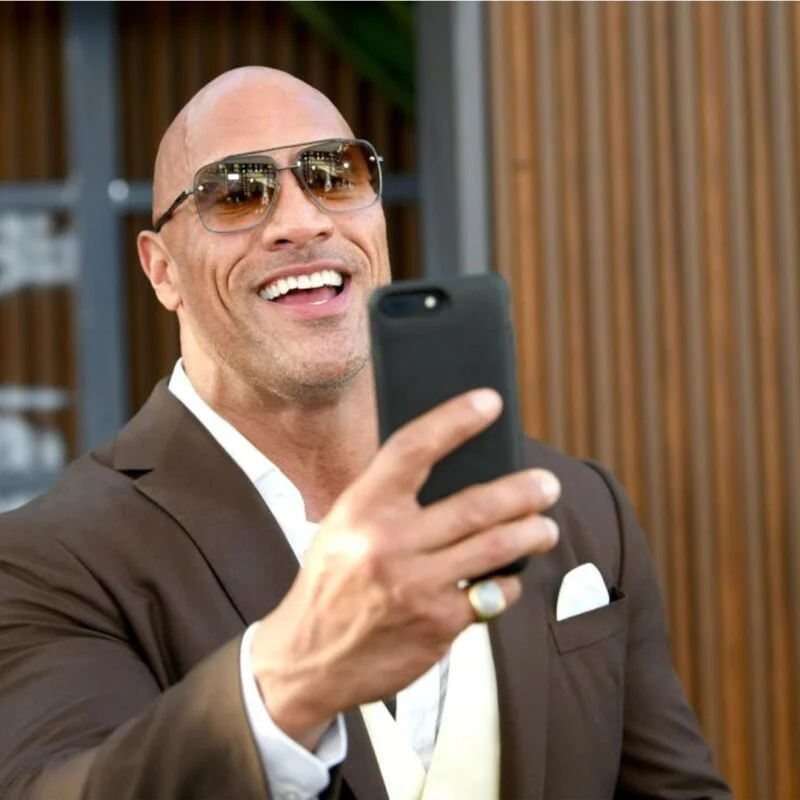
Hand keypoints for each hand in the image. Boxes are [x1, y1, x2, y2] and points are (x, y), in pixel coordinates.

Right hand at [250, 388, 560, 747]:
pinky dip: (507, 583)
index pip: (414, 448)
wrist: (308, 658)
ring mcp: (417, 586)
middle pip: (476, 504)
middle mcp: (389, 543)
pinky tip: (507, 577)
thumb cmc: (332, 582)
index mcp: (362, 508)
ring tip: (546, 527)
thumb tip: (452, 464)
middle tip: (546, 484)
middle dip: (523, 490)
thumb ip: (388, 498)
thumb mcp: (344, 527)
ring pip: (496, 547)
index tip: (490, 402)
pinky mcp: (438, 624)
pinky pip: (492, 594)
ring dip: (533, 533)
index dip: (456, 419)